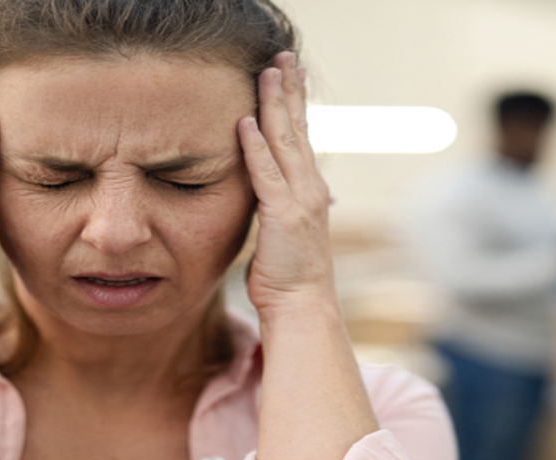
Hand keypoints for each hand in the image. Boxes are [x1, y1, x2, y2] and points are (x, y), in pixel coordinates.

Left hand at [238, 52, 336, 317]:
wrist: (304, 307)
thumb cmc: (290, 277)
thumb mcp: (286, 235)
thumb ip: (281, 208)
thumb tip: (274, 199)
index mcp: (309, 191)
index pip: (301, 137)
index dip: (294, 104)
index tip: (289, 74)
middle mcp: (310, 189)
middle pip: (297, 128)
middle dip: (288, 90)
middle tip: (282, 57)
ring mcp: (299, 200)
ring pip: (285, 142)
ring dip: (274, 105)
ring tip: (267, 72)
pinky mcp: (283, 216)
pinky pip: (266, 174)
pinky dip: (255, 147)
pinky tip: (245, 122)